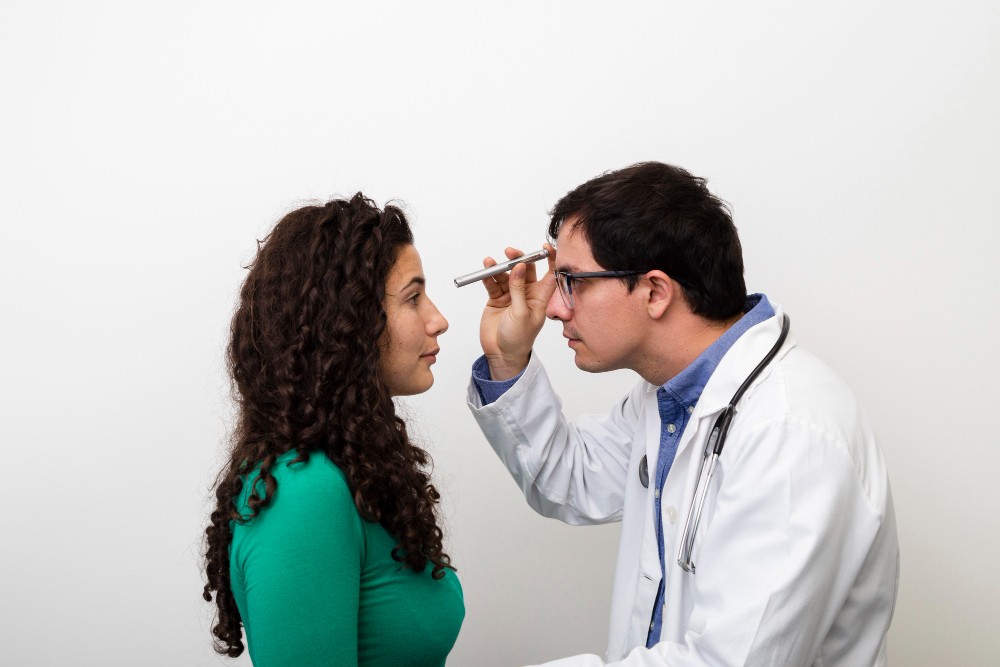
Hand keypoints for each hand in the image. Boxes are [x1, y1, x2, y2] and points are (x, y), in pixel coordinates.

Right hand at [479, 243, 556, 379]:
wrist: (502, 354)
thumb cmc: (519, 339)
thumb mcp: (521, 313)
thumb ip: (518, 289)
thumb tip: (519, 267)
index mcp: (540, 297)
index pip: (549, 273)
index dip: (550, 259)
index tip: (544, 247)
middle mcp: (527, 293)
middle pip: (525, 269)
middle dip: (519, 259)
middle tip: (511, 253)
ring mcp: (511, 295)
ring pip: (507, 274)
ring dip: (500, 267)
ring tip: (491, 262)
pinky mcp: (497, 298)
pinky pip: (493, 282)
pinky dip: (489, 276)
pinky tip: (486, 269)